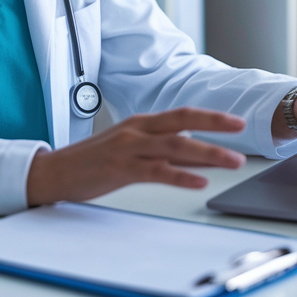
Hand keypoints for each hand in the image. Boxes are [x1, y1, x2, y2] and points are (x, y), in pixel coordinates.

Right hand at [26, 108, 246, 205]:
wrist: (55, 172)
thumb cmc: (92, 161)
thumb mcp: (129, 148)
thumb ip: (160, 149)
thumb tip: (194, 153)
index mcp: (141, 124)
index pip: (182, 115)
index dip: (211, 117)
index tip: (236, 122)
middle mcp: (137, 130)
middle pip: (183, 122)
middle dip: (216, 125)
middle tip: (242, 130)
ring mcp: (129, 148)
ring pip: (176, 146)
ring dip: (209, 153)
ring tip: (233, 162)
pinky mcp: (121, 169)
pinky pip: (157, 171)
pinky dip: (181, 175)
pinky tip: (199, 182)